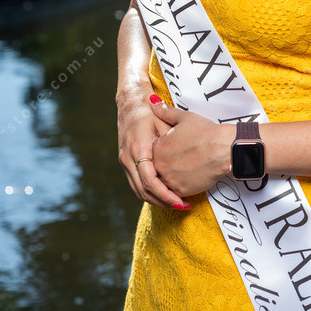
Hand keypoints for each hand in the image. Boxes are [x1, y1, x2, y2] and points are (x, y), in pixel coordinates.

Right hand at [117, 90, 190, 209]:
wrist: (130, 104)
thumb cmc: (150, 112)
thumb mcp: (163, 122)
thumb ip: (171, 140)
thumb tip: (187, 157)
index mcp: (138, 148)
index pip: (149, 180)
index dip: (165, 194)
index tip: (180, 201)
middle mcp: (128, 158)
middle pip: (143, 190)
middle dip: (162, 202)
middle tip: (182, 206)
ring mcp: (124, 162)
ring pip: (138, 191)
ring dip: (156, 200)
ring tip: (176, 203)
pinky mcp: (126, 163)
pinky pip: (136, 184)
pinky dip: (149, 193)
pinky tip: (164, 195)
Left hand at [149, 95, 234, 196]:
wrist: (224, 149)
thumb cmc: (206, 132)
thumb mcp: (184, 117)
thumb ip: (165, 111)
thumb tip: (151, 102)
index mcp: (158, 147)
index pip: (154, 150)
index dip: (165, 147)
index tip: (176, 146)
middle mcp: (160, 165)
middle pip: (157, 166)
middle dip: (167, 162)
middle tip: (183, 157)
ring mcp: (170, 179)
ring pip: (164, 180)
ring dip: (171, 176)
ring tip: (186, 167)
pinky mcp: (181, 190)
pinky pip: (174, 191)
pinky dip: (179, 186)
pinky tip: (190, 176)